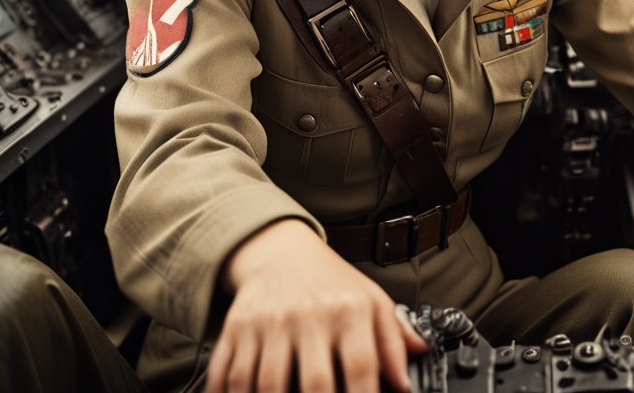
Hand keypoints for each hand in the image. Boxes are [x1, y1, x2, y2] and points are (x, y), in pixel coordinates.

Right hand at [207, 218, 429, 392]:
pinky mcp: (236, 329)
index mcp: (348, 310)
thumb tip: (406, 383)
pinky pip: (227, 374)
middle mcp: (307, 316)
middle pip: (315, 382)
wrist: (281, 253)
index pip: (362, 366)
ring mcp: (268, 323)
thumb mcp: (371, 302)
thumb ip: (393, 341)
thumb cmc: (331, 285)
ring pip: (264, 383)